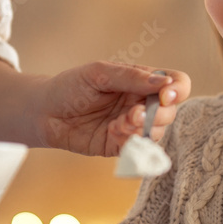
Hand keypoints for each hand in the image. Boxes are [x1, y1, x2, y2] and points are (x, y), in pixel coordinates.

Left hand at [38, 61, 189, 155]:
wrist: (44, 111)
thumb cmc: (71, 86)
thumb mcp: (99, 73)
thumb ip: (131, 76)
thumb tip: (163, 82)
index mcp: (142, 81)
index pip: (176, 83)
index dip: (178, 90)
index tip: (165, 96)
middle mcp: (142, 104)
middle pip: (170, 111)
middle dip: (157, 114)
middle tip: (133, 114)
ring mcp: (132, 127)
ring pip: (156, 133)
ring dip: (142, 130)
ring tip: (119, 124)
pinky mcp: (120, 146)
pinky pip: (138, 150)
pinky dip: (131, 144)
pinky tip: (114, 134)